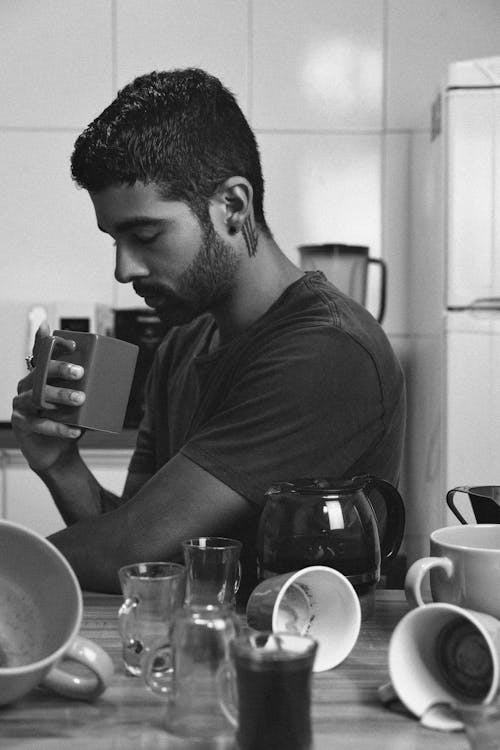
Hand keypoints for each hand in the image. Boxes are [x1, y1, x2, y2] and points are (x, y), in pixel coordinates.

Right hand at [11, 322, 85, 472]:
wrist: (56, 451)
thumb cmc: (68, 421)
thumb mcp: (80, 402)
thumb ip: (89, 388)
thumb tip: (118, 376)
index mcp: (40, 375)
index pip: (43, 354)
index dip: (51, 344)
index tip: (73, 344)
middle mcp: (27, 386)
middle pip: (40, 372)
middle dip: (59, 369)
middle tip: (80, 372)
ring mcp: (21, 404)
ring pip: (37, 397)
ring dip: (60, 396)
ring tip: (80, 399)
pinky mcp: (21, 423)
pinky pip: (39, 424)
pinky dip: (58, 427)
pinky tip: (74, 430)